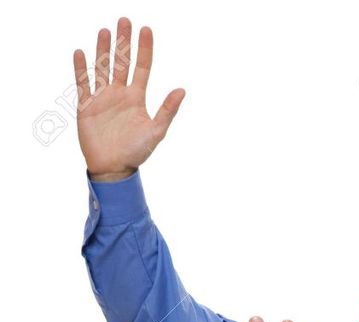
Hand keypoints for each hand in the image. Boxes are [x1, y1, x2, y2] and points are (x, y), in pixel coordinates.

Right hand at [73, 17, 185, 178]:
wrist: (113, 168)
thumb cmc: (136, 153)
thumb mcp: (156, 132)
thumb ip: (167, 110)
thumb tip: (182, 90)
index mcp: (137, 98)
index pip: (141, 67)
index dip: (144, 49)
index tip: (146, 29)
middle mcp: (120, 93)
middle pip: (121, 61)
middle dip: (123, 41)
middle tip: (124, 20)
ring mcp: (102, 98)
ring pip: (103, 67)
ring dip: (103, 49)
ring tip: (105, 31)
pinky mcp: (87, 105)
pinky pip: (83, 83)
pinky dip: (81, 68)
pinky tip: (81, 52)